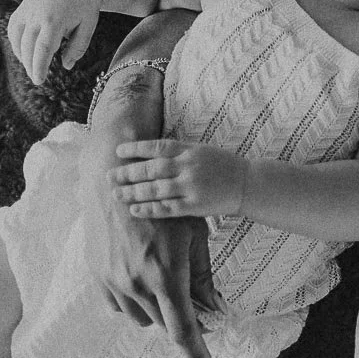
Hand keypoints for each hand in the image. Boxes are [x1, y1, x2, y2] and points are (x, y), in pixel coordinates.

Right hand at [7, 0, 103, 83]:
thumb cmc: (85, 6)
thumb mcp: (89, 27)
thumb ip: (78, 48)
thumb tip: (66, 66)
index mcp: (55, 20)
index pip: (43, 49)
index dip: (39, 66)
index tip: (39, 81)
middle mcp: (36, 14)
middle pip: (28, 46)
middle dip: (31, 65)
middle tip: (37, 79)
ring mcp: (27, 9)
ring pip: (17, 39)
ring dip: (22, 56)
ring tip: (32, 68)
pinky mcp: (22, 7)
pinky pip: (13, 29)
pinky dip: (16, 43)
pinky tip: (25, 53)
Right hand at [80, 146, 223, 357]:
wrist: (116, 183)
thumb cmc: (167, 205)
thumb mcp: (195, 236)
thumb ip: (203, 276)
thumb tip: (214, 309)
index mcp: (166, 275)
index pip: (182, 330)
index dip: (196, 354)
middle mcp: (136, 284)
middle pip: (163, 324)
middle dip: (180, 319)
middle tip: (195, 302)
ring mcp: (113, 282)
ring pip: (140, 318)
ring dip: (157, 311)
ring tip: (166, 282)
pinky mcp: (97, 276)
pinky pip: (118, 306)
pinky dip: (134, 302)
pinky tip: (143, 280)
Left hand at [110, 139, 247, 217]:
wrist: (248, 184)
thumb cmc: (224, 166)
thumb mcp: (202, 150)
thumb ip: (179, 151)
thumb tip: (148, 153)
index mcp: (190, 150)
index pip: (157, 147)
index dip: (135, 148)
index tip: (118, 151)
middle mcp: (189, 167)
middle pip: (152, 169)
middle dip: (128, 173)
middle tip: (109, 176)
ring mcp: (192, 187)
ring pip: (155, 190)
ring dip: (133, 192)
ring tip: (116, 194)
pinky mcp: (195, 205)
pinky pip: (167, 208)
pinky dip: (149, 209)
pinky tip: (134, 210)